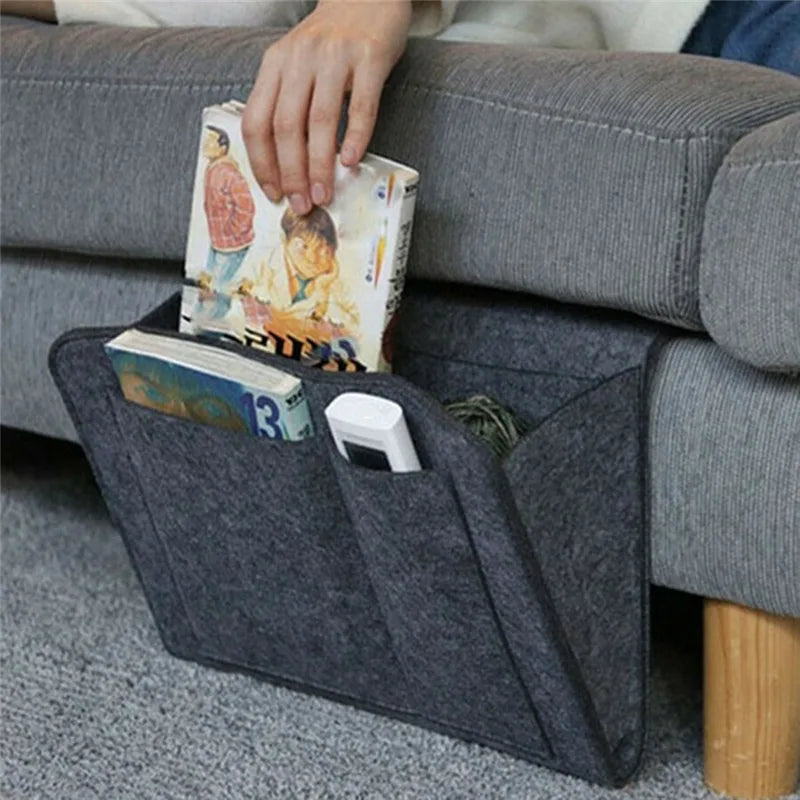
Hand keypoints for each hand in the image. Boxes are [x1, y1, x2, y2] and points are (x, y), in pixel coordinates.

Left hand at [243, 0, 411, 215]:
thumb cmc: (331, 41)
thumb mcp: (296, 63)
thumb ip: (287, 103)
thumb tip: (288, 167)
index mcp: (274, 65)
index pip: (256, 121)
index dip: (262, 163)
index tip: (273, 193)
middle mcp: (299, 59)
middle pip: (286, 126)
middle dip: (292, 173)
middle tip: (301, 205)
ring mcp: (335, 56)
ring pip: (320, 120)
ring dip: (320, 165)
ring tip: (324, 195)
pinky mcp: (369, 57)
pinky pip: (361, 105)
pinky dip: (356, 136)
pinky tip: (352, 161)